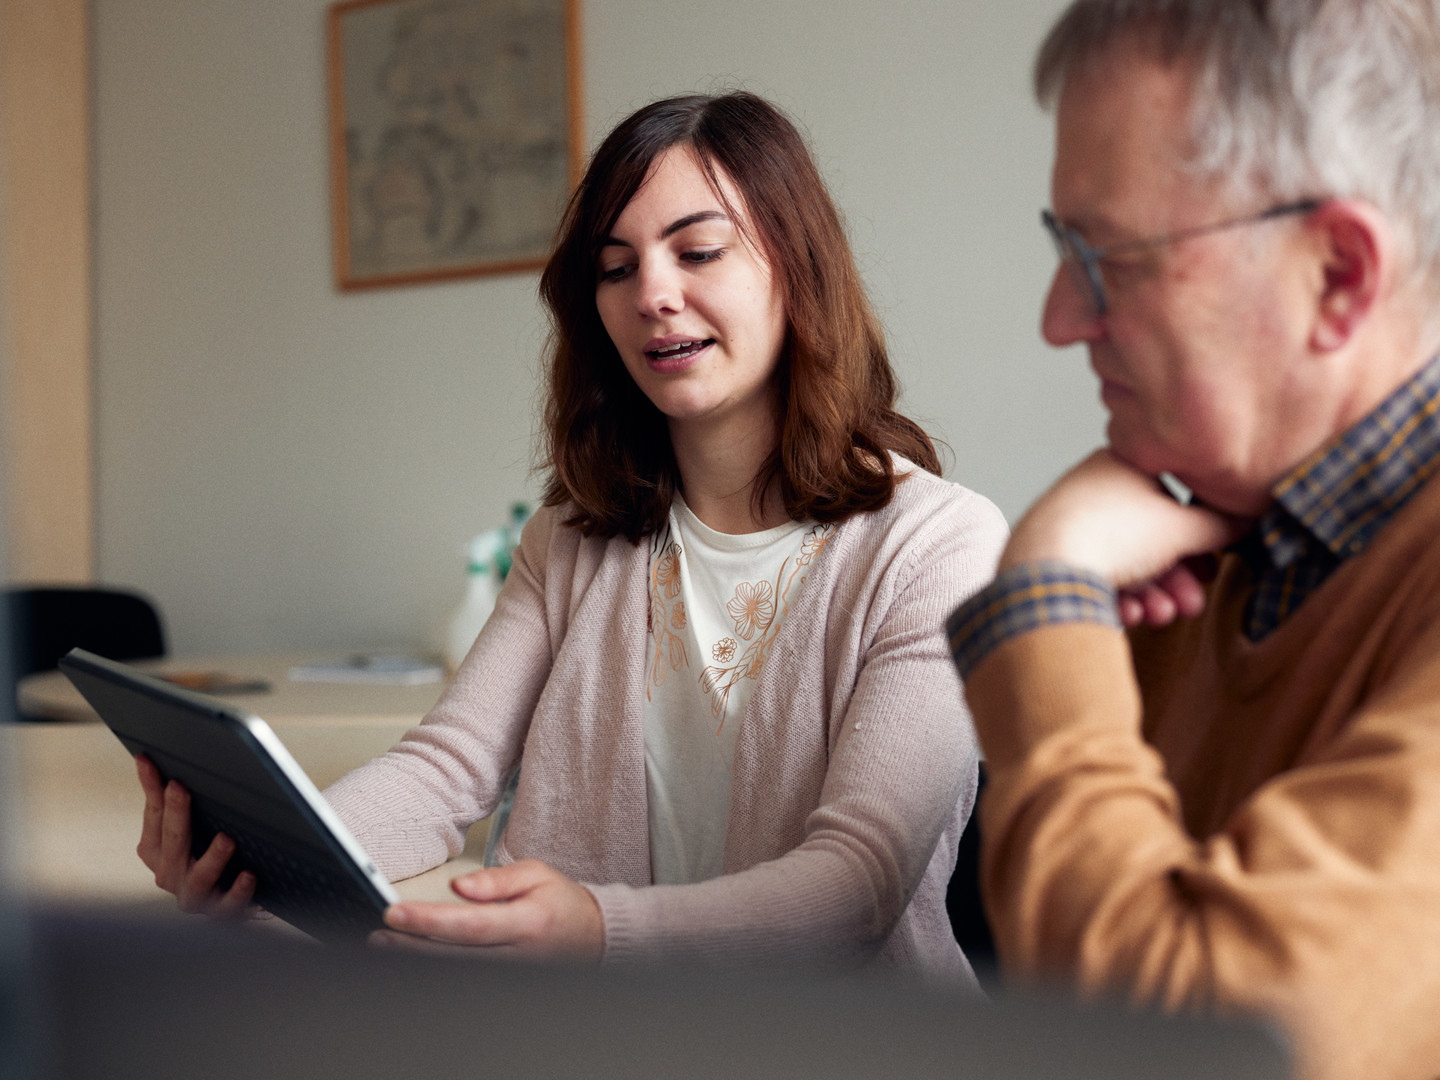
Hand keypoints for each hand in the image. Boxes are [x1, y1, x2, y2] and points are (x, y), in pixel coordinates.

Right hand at [135, 755, 255, 917]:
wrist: (237, 898)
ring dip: (211, 859)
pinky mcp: (222, 914)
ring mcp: (194, 898)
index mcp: (157, 851)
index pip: (152, 816)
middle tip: (180, 788)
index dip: (151, 788)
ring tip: (227, 839)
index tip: (148, 761)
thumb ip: (177, 796)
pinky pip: (228, 907)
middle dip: (174, 815)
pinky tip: (250, 875)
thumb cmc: (213, 851)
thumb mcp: (194, 822)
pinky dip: (238, 892)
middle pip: (171, 845)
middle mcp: (170, 875)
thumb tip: (163, 757)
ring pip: (196, 881)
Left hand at [370, 859, 603, 961]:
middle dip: (411, 945)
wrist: (591, 938)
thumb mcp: (537, 874)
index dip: (429, 921)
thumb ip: (497, 880)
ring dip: (416, 958)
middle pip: (453, 954)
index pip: (470, 925)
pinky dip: (435, 964)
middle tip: (380, 933)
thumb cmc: (562, 904)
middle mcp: (515, 955)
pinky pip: (463, 973)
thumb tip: (458, 885)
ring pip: (454, 969)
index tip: (395, 913)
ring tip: (386, 944)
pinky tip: (413, 956)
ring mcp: (508, 974)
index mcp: (526, 923)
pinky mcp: (501, 980)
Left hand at [1002, 450, 1245, 623]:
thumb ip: (1220, 526)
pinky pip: (1093, 576)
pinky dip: (1115, 597)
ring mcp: (1064, 523)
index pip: (1170, 500)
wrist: (1046, 570)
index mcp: (1117, 465)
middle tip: (1189, 605)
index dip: (1196, 539)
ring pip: (1122, 562)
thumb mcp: (1182, 528)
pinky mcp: (1047, 557)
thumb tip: (1243, 524)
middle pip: (1147, 539)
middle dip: (1174, 579)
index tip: (1208, 567)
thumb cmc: (1113, 535)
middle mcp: (1087, 490)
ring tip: (1160, 615)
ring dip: (1150, 594)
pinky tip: (1128, 615)